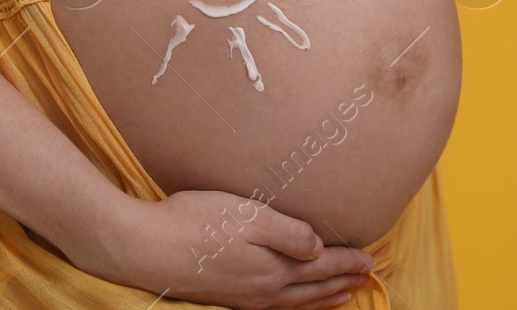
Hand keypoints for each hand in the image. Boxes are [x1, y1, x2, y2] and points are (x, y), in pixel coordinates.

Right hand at [73, 190, 375, 309]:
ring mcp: (243, 297)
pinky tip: (289, 301)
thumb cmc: (195, 223)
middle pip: (312, 288)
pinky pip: (273, 307)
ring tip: (342, 295)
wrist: (146, 248)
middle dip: (341, 282)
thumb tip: (319, 249)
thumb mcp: (247, 216)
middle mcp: (262, 289)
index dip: (347, 261)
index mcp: (273, 268)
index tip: (371, 259)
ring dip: (322, 298)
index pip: (320, 266)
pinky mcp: (225, 296)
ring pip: (294, 302)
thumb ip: (287, 233)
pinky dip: (294, 306)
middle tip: (366, 277)